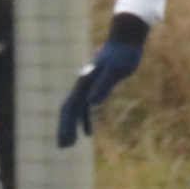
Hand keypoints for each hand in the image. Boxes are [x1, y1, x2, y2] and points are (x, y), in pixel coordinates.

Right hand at [55, 15, 148, 147]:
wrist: (126, 40)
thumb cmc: (123, 55)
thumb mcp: (115, 71)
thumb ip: (104, 85)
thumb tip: (92, 103)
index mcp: (84, 84)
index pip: (70, 108)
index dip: (66, 125)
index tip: (66, 142)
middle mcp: (83, 85)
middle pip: (68, 110)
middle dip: (64, 128)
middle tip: (63, 147)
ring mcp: (88, 86)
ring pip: (75, 110)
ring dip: (71, 127)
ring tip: (69, 145)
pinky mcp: (97, 86)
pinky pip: (86, 107)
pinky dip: (85, 120)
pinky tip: (88, 133)